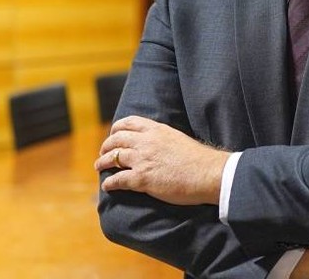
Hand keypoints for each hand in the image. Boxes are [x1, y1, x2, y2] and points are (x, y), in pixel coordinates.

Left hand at [94, 115, 229, 205]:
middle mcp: (146, 142)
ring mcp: (142, 160)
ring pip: (113, 158)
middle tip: (104, 153)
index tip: (113, 135)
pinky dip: (109, 183)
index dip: (116, 129)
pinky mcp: (142, 179)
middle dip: (106, 146)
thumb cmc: (199, 159)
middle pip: (116, 139)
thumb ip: (163, 139)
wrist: (209, 173)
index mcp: (157, 130)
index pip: (128, 122)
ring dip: (102, 162)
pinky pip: (117, 180)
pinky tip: (107, 186)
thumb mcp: (178, 139)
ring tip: (99, 166)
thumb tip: (158, 145)